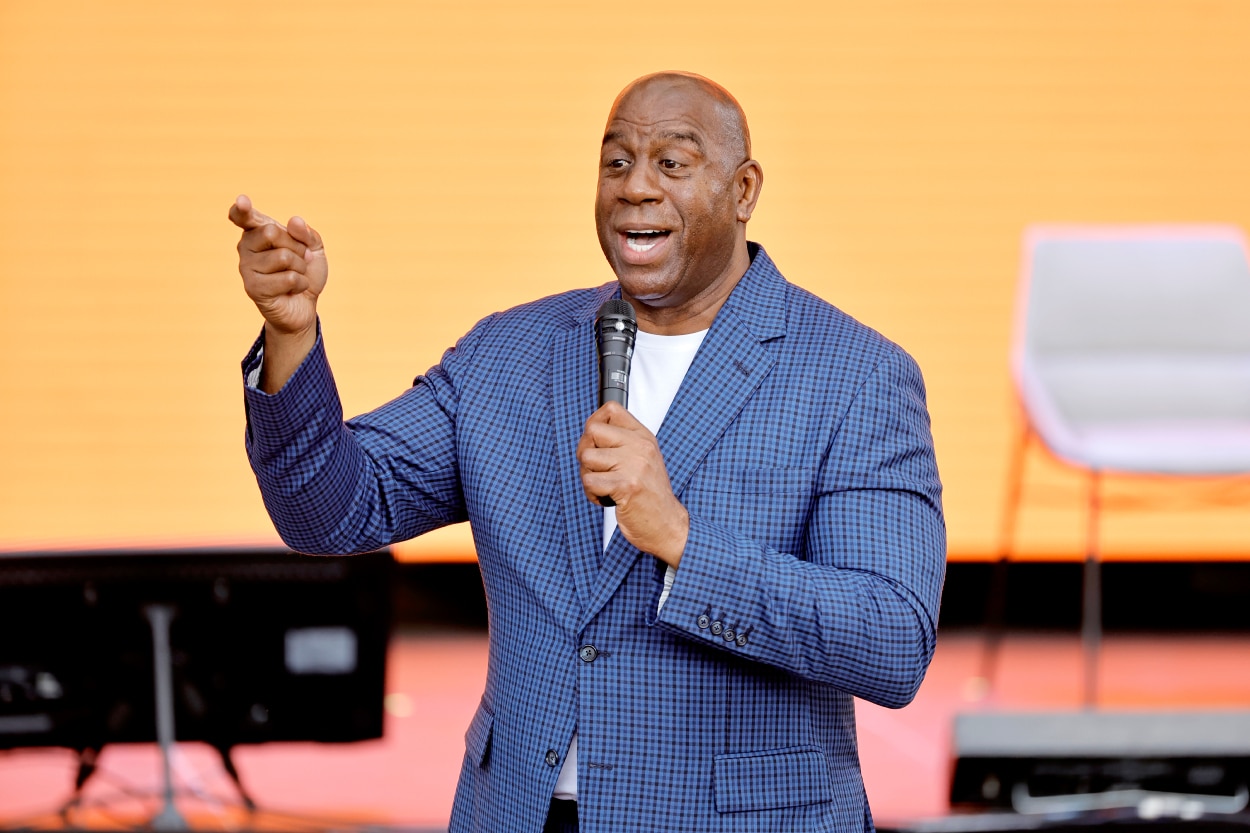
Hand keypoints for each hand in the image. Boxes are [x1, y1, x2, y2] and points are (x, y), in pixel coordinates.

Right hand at [228, 194, 326, 337]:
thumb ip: (306, 233)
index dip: (241, 210)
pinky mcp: (252, 288)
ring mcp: (246, 267)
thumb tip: (294, 221)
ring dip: (300, 268)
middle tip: (299, 259)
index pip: (243, 217)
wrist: (305, 304)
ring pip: (283, 257)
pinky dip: (300, 284)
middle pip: (272, 232)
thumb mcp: (314, 248)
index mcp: (257, 231)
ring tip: (295, 275)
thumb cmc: (305, 271)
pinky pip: (287, 278)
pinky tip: (292, 289)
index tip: (242, 202)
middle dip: (296, 247)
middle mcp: (246, 247)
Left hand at [577, 402, 688, 566]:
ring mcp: (634, 465)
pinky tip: (607, 498)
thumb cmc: (651, 496)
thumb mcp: (643, 460)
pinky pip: (589, 481)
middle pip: (592, 430)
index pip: (611, 409)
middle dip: (585, 451)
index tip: (596, 441)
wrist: (667, 525)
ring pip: (586, 457)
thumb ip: (622, 442)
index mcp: (644, 437)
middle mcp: (640, 447)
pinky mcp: (626, 485)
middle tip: (598, 469)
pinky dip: (592, 494)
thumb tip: (591, 430)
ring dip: (588, 476)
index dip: (595, 423)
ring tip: (605, 486)